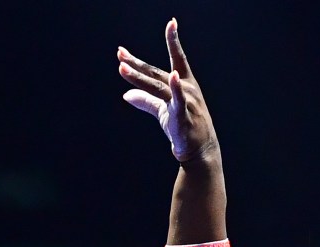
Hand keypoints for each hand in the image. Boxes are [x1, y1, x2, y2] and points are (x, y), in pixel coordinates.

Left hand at [118, 19, 218, 163]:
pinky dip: (176, 89)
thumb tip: (126, 94)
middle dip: (136, 63)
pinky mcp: (183, 116)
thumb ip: (145, 100)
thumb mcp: (163, 111)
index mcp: (183, 83)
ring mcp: (186, 101)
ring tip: (123, 67)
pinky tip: (173, 76)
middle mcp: (186, 88)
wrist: (199, 150)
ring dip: (139, 77)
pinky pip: (177, 101)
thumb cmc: (183, 128)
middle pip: (156, 73)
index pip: (176, 58)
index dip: (173, 40)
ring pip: (158, 86)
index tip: (171, 22)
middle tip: (120, 52)